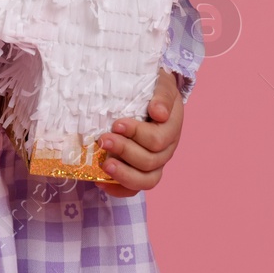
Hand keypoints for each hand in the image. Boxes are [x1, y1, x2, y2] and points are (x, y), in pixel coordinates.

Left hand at [94, 68, 183, 197]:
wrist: (151, 93)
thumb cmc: (154, 87)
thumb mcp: (162, 83)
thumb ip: (163, 94)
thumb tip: (159, 113)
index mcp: (172, 128)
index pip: (158, 140)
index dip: (137, 134)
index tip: (117, 124)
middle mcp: (166, 149)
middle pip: (150, 161)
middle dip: (124, 151)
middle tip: (104, 139)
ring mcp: (155, 163)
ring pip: (146, 180)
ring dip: (123, 174)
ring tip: (104, 164)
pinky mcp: (141, 171)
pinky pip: (134, 189)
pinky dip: (118, 189)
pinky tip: (101, 182)